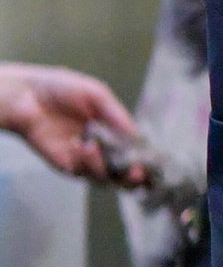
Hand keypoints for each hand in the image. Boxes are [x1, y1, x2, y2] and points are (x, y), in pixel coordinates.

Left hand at [0, 62, 142, 179]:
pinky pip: (86, 174)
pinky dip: (87, 162)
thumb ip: (119, 116)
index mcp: (114, 129)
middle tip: (135, 172)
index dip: (146, 159)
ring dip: (104, 166)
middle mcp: (104, 147)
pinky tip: (79, 145)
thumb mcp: (97, 95)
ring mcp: (87, 159)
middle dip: (134, 177)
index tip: (151, 161)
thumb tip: (139, 138)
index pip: (137, 151)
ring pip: (107, 178)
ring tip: (92, 146)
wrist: (26, 96)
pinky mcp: (69, 166)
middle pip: (126, 174)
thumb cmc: (61, 89)